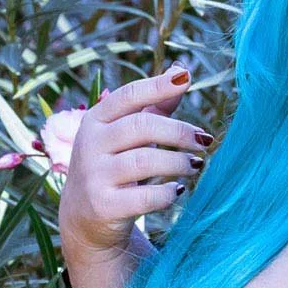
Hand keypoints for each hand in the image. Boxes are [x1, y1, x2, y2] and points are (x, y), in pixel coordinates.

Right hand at [57, 64, 212, 260]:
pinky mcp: (104, 206)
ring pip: (144, 161)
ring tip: (195, 165)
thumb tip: (181, 70)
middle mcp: (90, 144)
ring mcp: (95, 176)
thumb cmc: (113, 166)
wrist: (84, 218)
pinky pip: (144, 197)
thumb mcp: (126, 134)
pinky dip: (167, 193)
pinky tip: (178, 190)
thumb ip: (154, 106)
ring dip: (178, 162)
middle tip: (204, 141)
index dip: (157, 86)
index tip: (186, 78)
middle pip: (141, 126)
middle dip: (178, 132)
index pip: (128, 95)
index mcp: (96, 120)